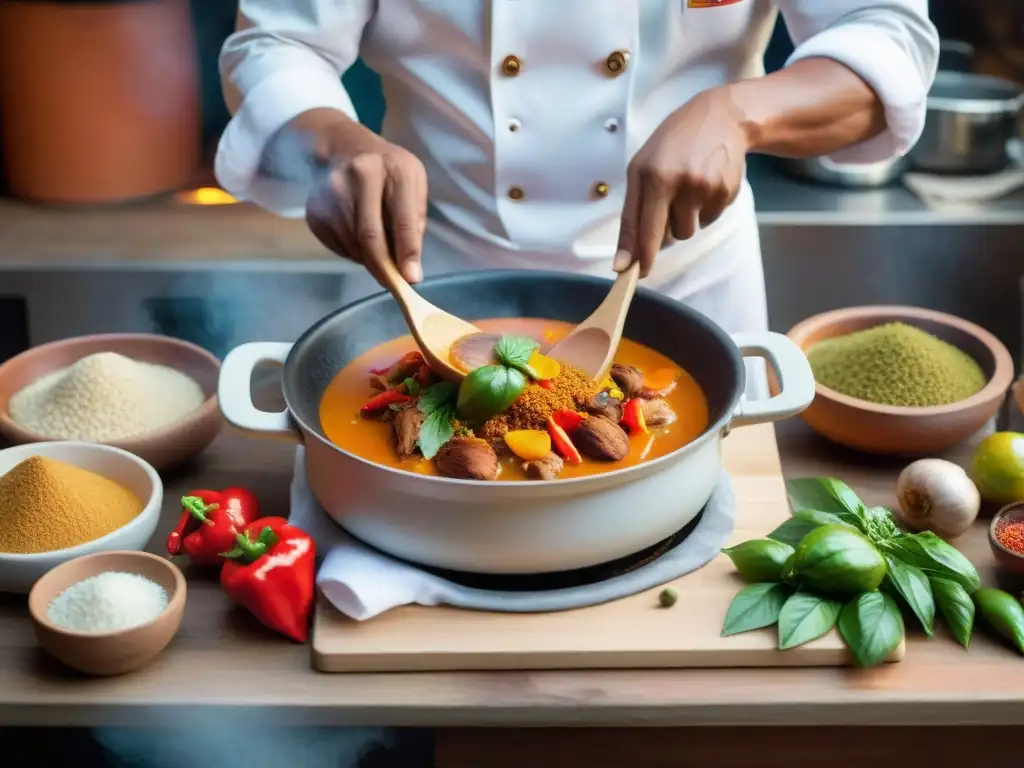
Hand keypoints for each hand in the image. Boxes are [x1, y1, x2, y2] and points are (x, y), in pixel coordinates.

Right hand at [306, 119, 427, 283]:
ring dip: (368, 260)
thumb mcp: (414, 186)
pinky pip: (336, 245)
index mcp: (396, 169)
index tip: (411, 280)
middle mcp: (360, 174)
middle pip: (369, 235)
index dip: (407, 252)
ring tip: (379, 254)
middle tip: (394, 285)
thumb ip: (415, 223)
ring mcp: (332, 190)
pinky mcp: (315, 208)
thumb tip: (408, 268)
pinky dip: (352, 253)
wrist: (348, 148)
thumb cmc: (390, 173)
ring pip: (352, 244)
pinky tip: (358, 239)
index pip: (403, 219)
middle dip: (383, 268)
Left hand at [615, 87, 749, 277]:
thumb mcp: (643, 166)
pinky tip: (704, 183)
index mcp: (653, 175)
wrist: (722, 117)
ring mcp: (706, 188)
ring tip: (686, 188)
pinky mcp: (727, 193)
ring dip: (684, 219)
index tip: (628, 274)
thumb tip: (625, 258)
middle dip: (660, 241)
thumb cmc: (674, 144)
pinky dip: (703, 210)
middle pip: (668, 235)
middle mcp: (679, 182)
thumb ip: (633, 211)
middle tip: (661, 224)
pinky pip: (708, 220)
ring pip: (688, 231)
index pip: (641, 225)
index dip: (636, 253)